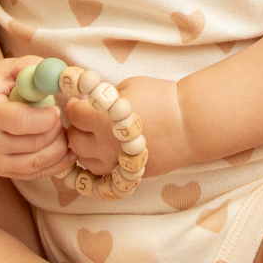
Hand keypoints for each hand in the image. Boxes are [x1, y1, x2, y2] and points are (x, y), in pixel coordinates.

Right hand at [0, 56, 74, 179]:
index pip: (20, 122)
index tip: (56, 109)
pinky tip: (64, 148)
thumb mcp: (8, 67)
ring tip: (61, 130)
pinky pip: (36, 173)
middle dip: (56, 130)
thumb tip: (61, 75)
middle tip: (60, 116)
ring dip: (59, 147)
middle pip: (33, 144)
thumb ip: (34, 67)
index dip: (45, 118)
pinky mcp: (3, 172)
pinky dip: (56, 163)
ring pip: (38, 163)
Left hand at [65, 76, 186, 177]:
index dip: (72, 106)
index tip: (77, 101)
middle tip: (83, 117)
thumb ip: (104, 97)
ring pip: (84, 161)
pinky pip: (101, 173)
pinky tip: (104, 149)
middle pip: (74, 141)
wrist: (190, 124)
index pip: (73, 115)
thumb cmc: (161, 99)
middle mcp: (104, 147)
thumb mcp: (128, 87)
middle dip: (75, 127)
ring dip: (83, 147)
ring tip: (92, 134)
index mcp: (101, 121)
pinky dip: (97, 162)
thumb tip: (88, 100)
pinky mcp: (127, 175)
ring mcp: (116, 165)